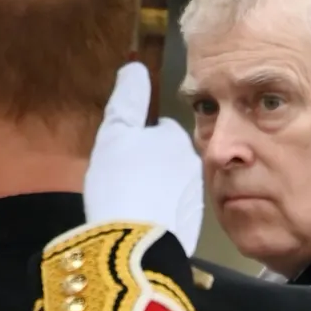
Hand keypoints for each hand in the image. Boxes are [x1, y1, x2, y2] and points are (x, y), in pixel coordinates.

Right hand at [86, 63, 203, 255]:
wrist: (136, 243)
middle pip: (168, 158)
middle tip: (125, 181)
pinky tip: (142, 224)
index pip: (160, 130)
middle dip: (151, 165)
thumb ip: (127, 98)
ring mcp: (195, 198)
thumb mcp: (115, 132)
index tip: (123, 157)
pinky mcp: (192, 227)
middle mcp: (194, 165)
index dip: (138, 140)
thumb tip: (136, 67)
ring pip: (172, 185)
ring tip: (132, 204)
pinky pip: (173, 212)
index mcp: (177, 138)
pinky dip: (160, 214)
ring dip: (156, 190)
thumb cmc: (121, 181)